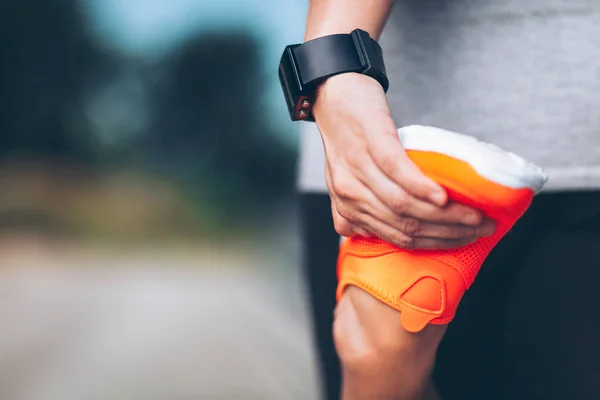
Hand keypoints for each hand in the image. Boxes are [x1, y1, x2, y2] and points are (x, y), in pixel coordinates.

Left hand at [313, 73, 495, 249]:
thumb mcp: (345, 178)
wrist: (332, 92)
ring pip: (403, 206)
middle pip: (405, 226)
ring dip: (445, 216)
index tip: (465, 240)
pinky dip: (422, 188)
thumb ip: (360, 208)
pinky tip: (443, 196)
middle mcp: (351, 195)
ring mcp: (359, 170)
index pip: (398, 238)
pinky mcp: (372, 143)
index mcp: (348, 208)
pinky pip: (397, 173)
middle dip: (448, 233)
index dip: (436, 243)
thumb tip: (378, 231)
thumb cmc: (346, 135)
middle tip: (482, 228)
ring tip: (475, 215)